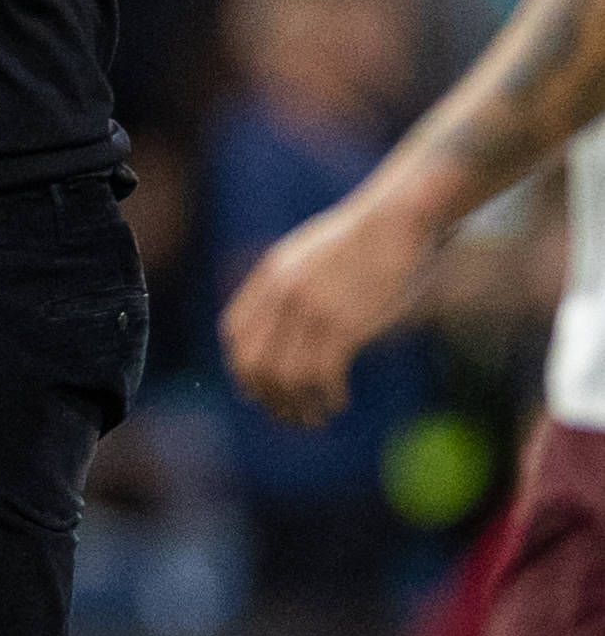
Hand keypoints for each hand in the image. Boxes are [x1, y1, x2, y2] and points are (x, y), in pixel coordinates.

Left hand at [222, 193, 436, 428]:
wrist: (400, 218)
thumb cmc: (368, 237)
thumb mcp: (311, 251)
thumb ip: (291, 282)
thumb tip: (287, 317)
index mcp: (270, 275)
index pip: (234, 333)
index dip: (242, 367)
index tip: (258, 389)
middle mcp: (281, 294)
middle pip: (252, 363)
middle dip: (267, 398)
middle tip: (289, 416)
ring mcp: (308, 309)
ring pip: (284, 378)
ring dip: (298, 407)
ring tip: (315, 418)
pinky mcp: (342, 324)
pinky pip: (320, 376)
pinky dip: (327, 397)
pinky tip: (339, 403)